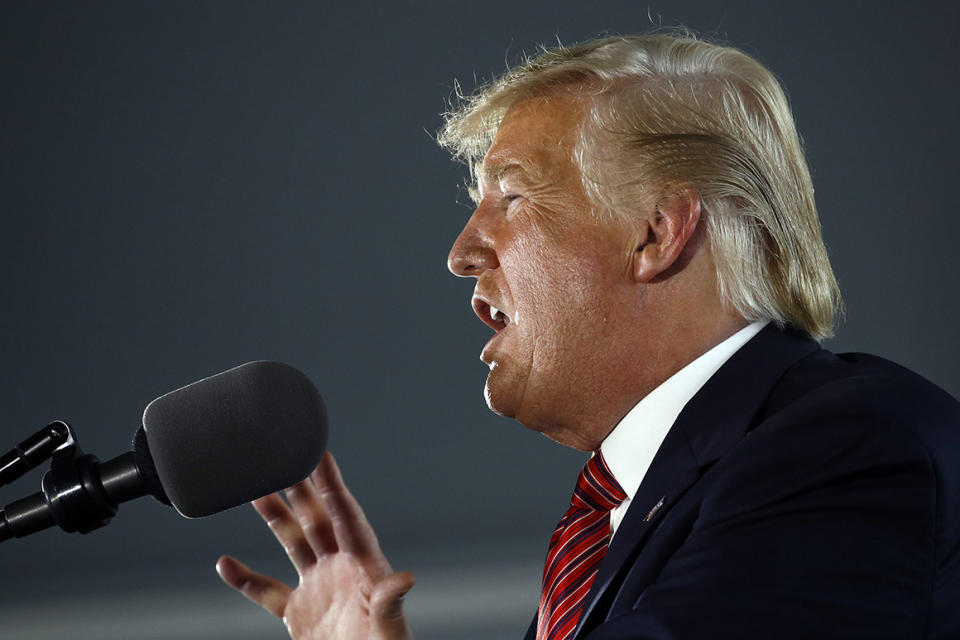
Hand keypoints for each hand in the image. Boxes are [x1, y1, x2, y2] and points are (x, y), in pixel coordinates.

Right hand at [216, 452, 414, 639]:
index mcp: (365, 566)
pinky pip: (267, 591)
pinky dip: (245, 579)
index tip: (322, 456)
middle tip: (286, 456)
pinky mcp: (299, 613)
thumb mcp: (390, 630)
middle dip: (302, 489)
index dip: (334, 486)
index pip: (347, 517)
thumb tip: (404, 578)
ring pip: (293, 543)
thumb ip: (390, 603)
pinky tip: (225, 565)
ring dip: (275, 518)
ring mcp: (319, 588)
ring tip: (256, 491)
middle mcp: (341, 569)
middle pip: (318, 519)